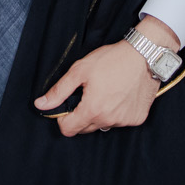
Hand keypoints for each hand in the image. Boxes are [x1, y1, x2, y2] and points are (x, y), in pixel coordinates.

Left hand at [33, 33, 161, 136]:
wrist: (144, 55)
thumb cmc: (112, 60)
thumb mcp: (80, 70)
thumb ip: (59, 91)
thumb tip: (41, 105)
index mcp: (92, 110)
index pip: (68, 130)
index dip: (63, 119)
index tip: (67, 107)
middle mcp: (109, 120)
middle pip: (85, 128)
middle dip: (81, 115)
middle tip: (88, 95)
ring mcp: (125, 121)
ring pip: (103, 125)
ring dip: (100, 114)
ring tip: (106, 93)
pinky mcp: (137, 118)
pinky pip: (120, 121)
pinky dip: (117, 112)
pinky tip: (120, 95)